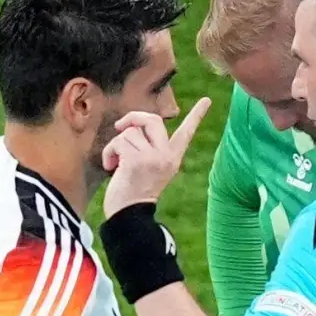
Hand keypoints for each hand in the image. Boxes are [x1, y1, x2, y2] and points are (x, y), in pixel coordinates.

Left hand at [101, 98, 211, 216]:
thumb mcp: (149, 168)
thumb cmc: (133, 192)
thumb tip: (131, 126)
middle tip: (120, 127)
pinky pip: (118, 142)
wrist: (129, 216)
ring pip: (129, 132)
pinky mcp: (136, 160)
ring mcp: (152, 158)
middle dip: (133, 118)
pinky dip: (109, 153)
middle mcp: (166, 156)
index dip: (197, 115)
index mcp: (173, 158)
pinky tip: (110, 166)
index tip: (207, 100)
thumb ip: (148, 147)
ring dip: (115, 145)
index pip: (187, 133)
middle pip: (152, 119)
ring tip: (115, 163)